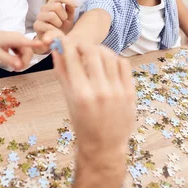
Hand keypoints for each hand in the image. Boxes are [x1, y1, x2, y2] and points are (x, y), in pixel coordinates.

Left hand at [0, 25, 41, 70]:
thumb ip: (9, 60)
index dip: (37, 44)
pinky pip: (23, 52)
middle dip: (25, 62)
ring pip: (27, 53)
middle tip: (16, 70)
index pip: (29, 42)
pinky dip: (20, 58)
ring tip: (13, 67)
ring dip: (23, 61)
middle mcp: (20, 38)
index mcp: (15, 38)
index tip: (46, 44)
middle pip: (29, 52)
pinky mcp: (18, 42)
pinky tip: (13, 62)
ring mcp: (19, 40)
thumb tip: (20, 66)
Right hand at [33, 0, 78, 52]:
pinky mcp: (36, 25)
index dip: (69, 0)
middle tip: (64, 21)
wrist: (55, 40)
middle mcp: (45, 8)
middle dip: (64, 15)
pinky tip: (55, 32)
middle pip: (56, 6)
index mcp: (53, 3)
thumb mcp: (69, 18)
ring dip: (59, 23)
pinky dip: (54, 30)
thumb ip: (70, 9)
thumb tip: (74, 4)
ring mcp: (39, 16)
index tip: (77, 5)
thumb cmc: (62, 28)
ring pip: (52, 15)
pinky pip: (47, 26)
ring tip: (59, 27)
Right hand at [52, 39, 135, 157]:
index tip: (65, 42)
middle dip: (83, 45)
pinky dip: (115, 59)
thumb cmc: (82, 124)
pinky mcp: (130, 92)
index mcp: (80, 94)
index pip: (73, 58)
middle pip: (92, 52)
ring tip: (94, 53)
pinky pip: (124, 65)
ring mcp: (117, 91)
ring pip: (110, 56)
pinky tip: (108, 62)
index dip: (68, 46)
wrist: (104, 145)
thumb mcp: (69, 100)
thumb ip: (62, 74)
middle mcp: (100, 91)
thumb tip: (57, 51)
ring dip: (100, 50)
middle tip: (80, 46)